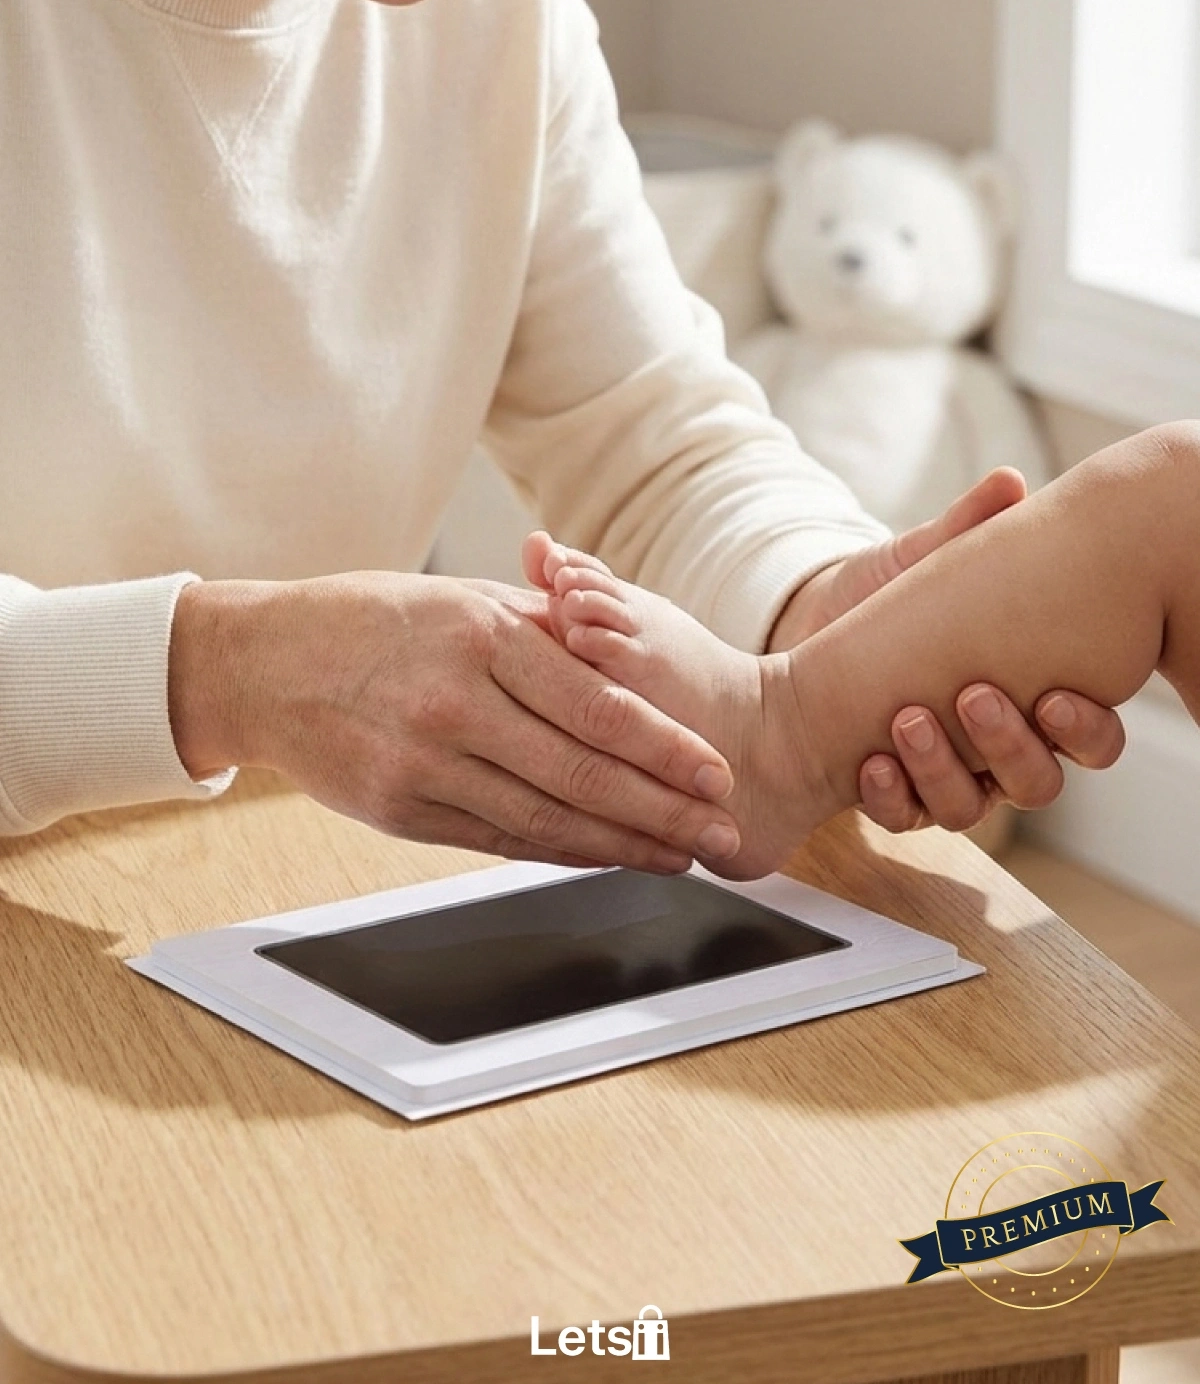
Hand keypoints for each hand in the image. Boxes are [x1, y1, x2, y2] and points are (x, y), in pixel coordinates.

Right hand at [167, 570, 740, 873]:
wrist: (261, 666)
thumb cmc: (368, 620)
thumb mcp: (459, 595)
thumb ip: (542, 626)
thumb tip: (622, 652)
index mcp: (481, 637)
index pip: (596, 705)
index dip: (665, 748)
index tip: (716, 774)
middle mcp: (456, 704)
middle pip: (582, 772)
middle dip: (664, 811)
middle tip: (721, 835)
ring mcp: (423, 764)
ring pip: (544, 818)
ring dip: (620, 845)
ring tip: (677, 857)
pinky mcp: (399, 809)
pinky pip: (495, 839)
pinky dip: (556, 851)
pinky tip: (600, 856)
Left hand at [769, 468, 1126, 832]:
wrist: (808, 631)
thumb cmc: (884, 597)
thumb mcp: (918, 563)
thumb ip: (964, 531)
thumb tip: (1010, 485)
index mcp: (1031, 698)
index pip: (1090, 736)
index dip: (1086, 729)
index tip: (1057, 696)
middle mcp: (997, 750)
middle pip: (1037, 781)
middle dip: (1011, 747)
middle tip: (975, 697)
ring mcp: (945, 777)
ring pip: (971, 807)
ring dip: (943, 769)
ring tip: (907, 718)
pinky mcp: (892, 794)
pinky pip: (904, 817)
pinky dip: (889, 795)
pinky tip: (870, 762)